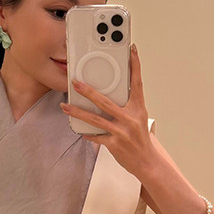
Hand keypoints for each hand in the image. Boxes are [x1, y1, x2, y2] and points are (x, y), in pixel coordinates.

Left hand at [60, 43, 153, 178]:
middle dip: (88, 91)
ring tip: (66, 107)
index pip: (137, 83)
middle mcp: (130, 119)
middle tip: (76, 83)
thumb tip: (109, 95)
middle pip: (105, 101)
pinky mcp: (114, 144)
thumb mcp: (139, 119)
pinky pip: (96, 136)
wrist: (147, 162)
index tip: (131, 50)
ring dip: (78, 112)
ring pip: (96, 119)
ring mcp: (121, 132)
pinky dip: (87, 133)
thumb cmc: (141, 140)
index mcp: (138, 109)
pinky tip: (79, 129)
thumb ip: (127, 106)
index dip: (135, 66)